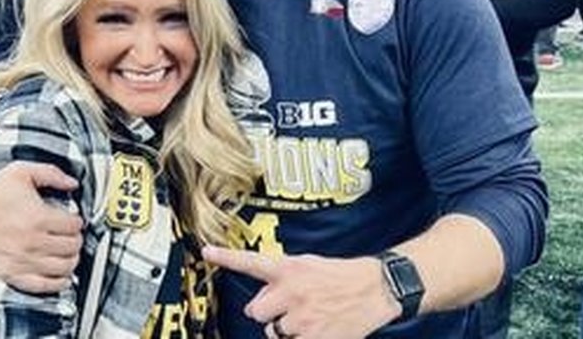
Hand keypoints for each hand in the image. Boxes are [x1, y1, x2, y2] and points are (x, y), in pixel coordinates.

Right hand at [0, 159, 83, 293]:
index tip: (73, 220)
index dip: (77, 221)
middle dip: (76, 239)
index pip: (74, 226)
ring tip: (68, 253)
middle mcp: (31, 241)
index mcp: (37, 217)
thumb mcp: (23, 171)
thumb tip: (72, 183)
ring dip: (71, 259)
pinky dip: (57, 283)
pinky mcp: (11, 273)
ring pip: (63, 268)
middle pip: (72, 247)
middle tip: (72, 235)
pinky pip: (42, 286)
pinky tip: (60, 275)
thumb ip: (52, 174)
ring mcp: (21, 260)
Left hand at [202, 247, 399, 338]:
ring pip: (273, 333)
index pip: (252, 262)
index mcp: (290, 269)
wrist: (375, 289)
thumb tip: (263, 292)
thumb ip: (283, 276)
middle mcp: (291, 292)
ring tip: (308, 319)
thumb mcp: (309, 264)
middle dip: (267, 312)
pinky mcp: (313, 338)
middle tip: (287, 307)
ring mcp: (301, 318)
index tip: (207, 252)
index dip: (227, 257)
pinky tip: (316, 331)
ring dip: (285, 330)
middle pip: (255, 311)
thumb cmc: (341, 276)